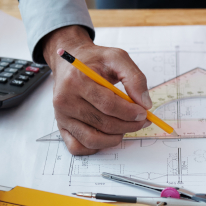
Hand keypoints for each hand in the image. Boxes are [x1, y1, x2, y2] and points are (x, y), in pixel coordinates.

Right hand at [41, 25, 151, 155]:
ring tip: (126, 127)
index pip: (108, 105)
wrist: (70, 62)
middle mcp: (65, 100)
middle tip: (141, 121)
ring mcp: (61, 116)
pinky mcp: (62, 126)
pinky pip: (78, 147)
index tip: (143, 112)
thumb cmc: (93, 60)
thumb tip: (144, 103)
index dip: (130, 112)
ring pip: (92, 139)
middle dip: (128, 125)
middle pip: (103, 123)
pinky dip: (96, 146)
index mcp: (77, 80)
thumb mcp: (117, 58)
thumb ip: (134, 78)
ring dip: (115, 138)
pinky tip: (108, 134)